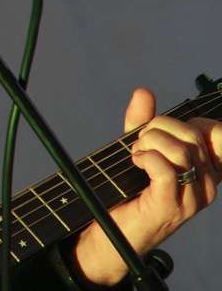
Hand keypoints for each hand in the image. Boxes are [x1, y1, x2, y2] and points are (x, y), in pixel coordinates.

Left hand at [70, 87, 221, 287]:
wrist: (111, 231)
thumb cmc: (129, 191)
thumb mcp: (139, 149)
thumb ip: (142, 121)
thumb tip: (144, 92)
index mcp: (207, 170)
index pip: (215, 132)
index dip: (185, 122)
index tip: (159, 132)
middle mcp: (207, 184)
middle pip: (190, 134)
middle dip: (156, 128)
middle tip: (138, 144)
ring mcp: (192, 197)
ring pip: (179, 149)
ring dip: (147, 144)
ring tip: (136, 156)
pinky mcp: (170, 205)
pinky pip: (164, 167)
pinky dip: (144, 157)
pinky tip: (135, 164)